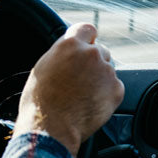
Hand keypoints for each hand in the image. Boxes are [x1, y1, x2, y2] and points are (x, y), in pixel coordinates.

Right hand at [13, 23, 124, 157]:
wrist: (51, 128)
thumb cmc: (40, 102)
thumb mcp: (43, 67)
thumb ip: (61, 53)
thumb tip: (70, 49)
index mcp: (70, 44)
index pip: (87, 29)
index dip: (87, 39)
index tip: (86, 45)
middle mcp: (91, 54)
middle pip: (100, 51)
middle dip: (92, 62)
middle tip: (80, 79)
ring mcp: (106, 72)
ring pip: (108, 69)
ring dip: (100, 78)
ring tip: (82, 95)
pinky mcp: (116, 90)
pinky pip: (115, 86)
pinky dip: (106, 94)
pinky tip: (91, 103)